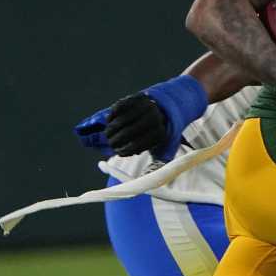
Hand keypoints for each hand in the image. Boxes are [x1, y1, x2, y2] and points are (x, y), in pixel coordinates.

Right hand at [74, 74, 207, 157]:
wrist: (168, 106)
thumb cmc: (159, 131)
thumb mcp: (162, 146)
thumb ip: (156, 162)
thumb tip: (147, 179)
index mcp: (160, 133)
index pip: (138, 145)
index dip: (125, 150)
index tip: (118, 153)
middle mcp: (154, 119)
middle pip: (129, 132)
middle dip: (116, 139)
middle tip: (110, 143)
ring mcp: (145, 107)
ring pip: (123, 119)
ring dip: (111, 128)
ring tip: (107, 134)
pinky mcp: (137, 97)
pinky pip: (120, 107)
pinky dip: (112, 115)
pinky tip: (109, 121)